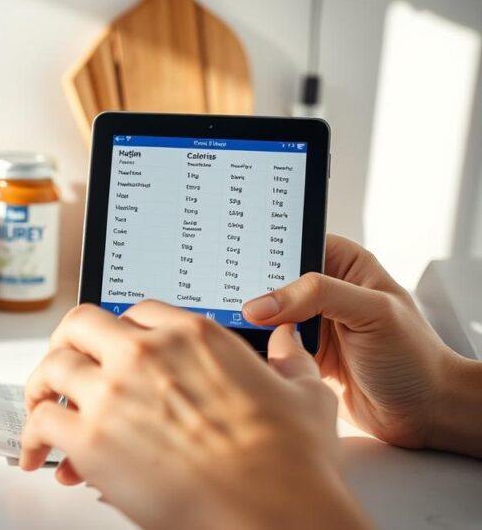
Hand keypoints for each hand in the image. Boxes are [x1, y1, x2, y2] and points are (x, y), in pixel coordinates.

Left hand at [20, 302, 368, 529]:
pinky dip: (33, 436)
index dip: (118, 332)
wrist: (275, 511)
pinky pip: (41, 422)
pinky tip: (38, 453)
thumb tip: (288, 340)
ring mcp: (113, 393)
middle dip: (67, 343)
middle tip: (63, 364)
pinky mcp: (92, 439)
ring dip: (40, 387)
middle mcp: (144, 353)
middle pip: (79, 325)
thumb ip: (289, 360)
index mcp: (191, 334)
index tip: (112, 348)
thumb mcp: (305, 393)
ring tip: (40, 406)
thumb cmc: (291, 461)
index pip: (134, 313)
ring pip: (51, 368)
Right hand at [243, 234, 479, 454]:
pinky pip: (269, 347)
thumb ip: (318, 296)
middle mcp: (325, 291)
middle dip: (251, 292)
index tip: (238, 267)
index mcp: (344, 264)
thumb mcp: (372, 312)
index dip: (266, 253)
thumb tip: (262, 302)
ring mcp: (312, 324)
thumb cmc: (414, 357)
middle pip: (271, 282)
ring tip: (236, 327)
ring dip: (253, 325)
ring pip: (265, 316)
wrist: (424, 412)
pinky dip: (259, 350)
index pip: (293, 245)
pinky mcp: (302, 355)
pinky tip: (250, 351)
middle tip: (232, 302)